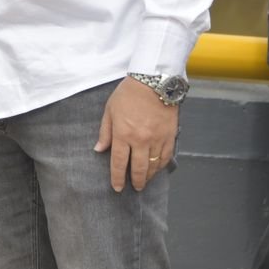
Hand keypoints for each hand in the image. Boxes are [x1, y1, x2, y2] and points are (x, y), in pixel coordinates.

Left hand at [95, 77, 179, 192]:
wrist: (154, 80)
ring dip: (149, 176)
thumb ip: (105, 132)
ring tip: (145, 181)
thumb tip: (99, 149)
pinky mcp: (170, 135)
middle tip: (134, 188)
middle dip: (135, 181)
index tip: (117, 187)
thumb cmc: (129, 93)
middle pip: (138, 169)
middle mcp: (141, 140)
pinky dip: (161, 165)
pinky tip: (157, 168)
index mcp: (123, 134)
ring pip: (153, 165)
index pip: (119, 163)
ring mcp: (157, 139)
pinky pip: (166, 156)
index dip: (117, 178)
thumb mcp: (110, 110)